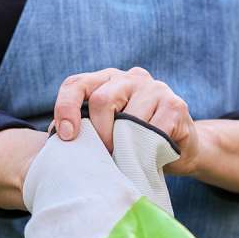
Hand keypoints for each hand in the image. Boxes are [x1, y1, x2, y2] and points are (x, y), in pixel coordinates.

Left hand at [51, 67, 198, 175]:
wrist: (183, 150)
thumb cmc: (136, 144)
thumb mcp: (106, 133)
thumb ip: (83, 130)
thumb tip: (56, 137)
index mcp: (107, 80)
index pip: (76, 84)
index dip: (65, 108)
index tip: (65, 136)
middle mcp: (130, 77)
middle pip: (101, 100)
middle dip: (99, 134)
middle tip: (106, 155)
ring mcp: (155, 88)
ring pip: (128, 118)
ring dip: (124, 147)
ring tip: (128, 160)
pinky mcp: (175, 105)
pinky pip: (152, 130)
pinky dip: (146, 150)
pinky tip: (149, 156)